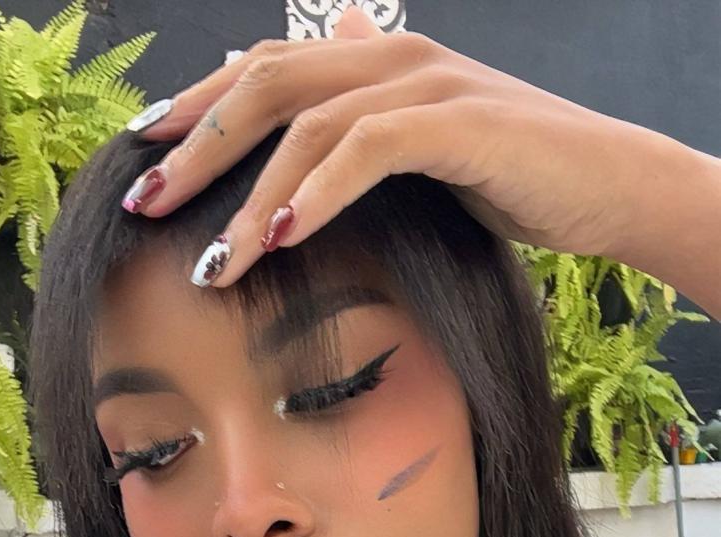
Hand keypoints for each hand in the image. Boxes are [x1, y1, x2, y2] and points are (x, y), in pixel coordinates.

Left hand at [121, 4, 681, 287]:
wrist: (610, 188)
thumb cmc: (514, 182)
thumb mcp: (421, 162)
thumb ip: (361, 143)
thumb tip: (309, 140)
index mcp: (372, 64)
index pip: (262, 72)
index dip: (196, 110)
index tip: (144, 160)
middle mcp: (388, 57)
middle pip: (262, 85)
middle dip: (194, 148)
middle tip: (144, 206)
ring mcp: (423, 83)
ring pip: (305, 123)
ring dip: (247, 195)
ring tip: (209, 261)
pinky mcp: (458, 123)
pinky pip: (367, 149)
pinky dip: (316, 192)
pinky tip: (278, 239)